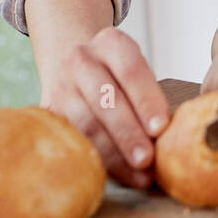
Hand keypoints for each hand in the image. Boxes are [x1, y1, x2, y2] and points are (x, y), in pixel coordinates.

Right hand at [38, 27, 168, 189]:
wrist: (71, 66)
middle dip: (129, 133)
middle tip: (147, 160)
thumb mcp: (133, 71)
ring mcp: (60, 85)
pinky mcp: (47, 112)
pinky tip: (113, 175)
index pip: (131, 71)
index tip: (161, 129)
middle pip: (106, 99)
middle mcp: (81, 59)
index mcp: (111, 42)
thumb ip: (149, 97)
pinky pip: (71, 139)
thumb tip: (171, 138)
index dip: (146, 101)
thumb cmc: (117, 76)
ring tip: (137, 175)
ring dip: (113, 154)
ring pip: (86, 124)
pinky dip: (94, 159)